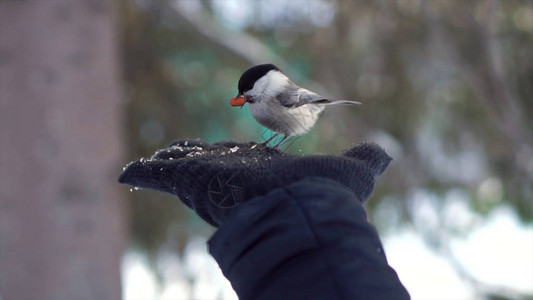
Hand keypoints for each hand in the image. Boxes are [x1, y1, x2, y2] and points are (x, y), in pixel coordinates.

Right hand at [118, 140, 391, 226]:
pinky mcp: (189, 180)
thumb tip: (386, 154)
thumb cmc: (324, 199)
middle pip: (206, 166)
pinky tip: (125, 175)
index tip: (224, 152)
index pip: (241, 164)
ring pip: (181, 169)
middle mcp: (233, 178)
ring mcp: (209, 180)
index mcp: (262, 175)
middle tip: (179, 156)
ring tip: (157, 162)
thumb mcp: (352, 174)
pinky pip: (156, 176)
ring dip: (168, 164)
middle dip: (193, 160)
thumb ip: (367, 162)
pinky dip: (140, 174)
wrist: (299, 216)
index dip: (230, 157)